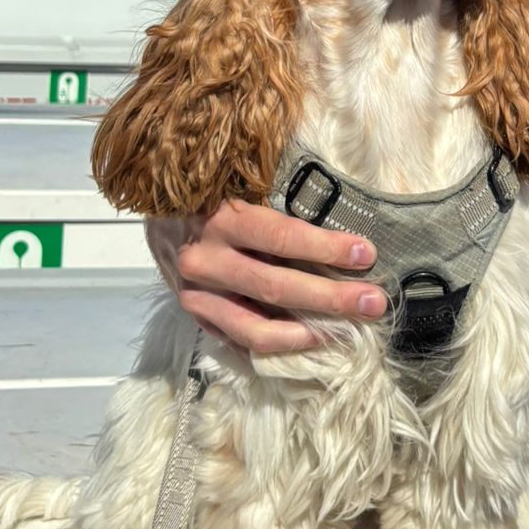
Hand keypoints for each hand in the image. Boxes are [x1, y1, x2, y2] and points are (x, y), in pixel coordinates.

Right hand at [145, 201, 384, 354]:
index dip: (326, 248)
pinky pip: (238, 343)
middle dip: (331, 298)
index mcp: (219, 219)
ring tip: (346, 332)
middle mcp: (204, 260)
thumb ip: (279, 199)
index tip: (366, 253)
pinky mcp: (194, 317)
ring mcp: (195, 295)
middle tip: (373, 303)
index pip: (281, 237)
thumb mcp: (239, 181)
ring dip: (307, 335)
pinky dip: (276, 348)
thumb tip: (340, 216)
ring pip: (255, 329)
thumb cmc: (210, 188)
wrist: (155, 209)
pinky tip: (310, 345)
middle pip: (275, 288)